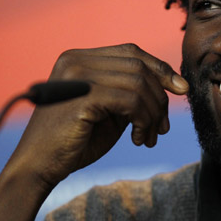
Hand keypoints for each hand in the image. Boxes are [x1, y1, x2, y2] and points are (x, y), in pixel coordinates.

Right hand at [7, 43, 188, 190]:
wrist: (39, 168)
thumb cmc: (75, 140)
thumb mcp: (110, 110)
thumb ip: (132, 92)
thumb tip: (174, 83)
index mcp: (80, 58)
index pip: (132, 53)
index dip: (161, 69)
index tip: (181, 89)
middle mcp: (77, 61)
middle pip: (139, 67)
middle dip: (160, 97)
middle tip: (164, 126)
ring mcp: (78, 76)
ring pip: (138, 84)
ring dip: (153, 113)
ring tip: (151, 136)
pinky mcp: (83, 96)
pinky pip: (131, 102)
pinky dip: (144, 120)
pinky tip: (139, 139)